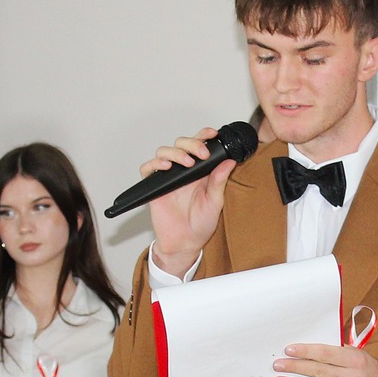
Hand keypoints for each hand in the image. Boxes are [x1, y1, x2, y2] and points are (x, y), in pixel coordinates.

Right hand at [143, 126, 236, 278]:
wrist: (185, 243)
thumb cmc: (200, 224)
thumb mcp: (215, 202)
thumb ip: (219, 181)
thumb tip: (229, 162)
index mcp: (200, 171)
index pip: (200, 145)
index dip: (203, 135)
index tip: (212, 134)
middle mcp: (183, 171)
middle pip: (181, 143)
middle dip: (191, 143)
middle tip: (201, 154)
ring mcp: (168, 177)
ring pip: (164, 151)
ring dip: (175, 152)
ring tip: (186, 163)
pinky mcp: (154, 186)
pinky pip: (148, 168)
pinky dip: (155, 163)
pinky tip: (166, 167)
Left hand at [273, 343, 377, 376]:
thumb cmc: (364, 367)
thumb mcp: (355, 353)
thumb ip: (334, 350)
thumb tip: (305, 348)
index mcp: (356, 360)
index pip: (326, 354)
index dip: (305, 352)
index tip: (289, 350)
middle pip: (318, 372)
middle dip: (295, 368)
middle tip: (278, 365)